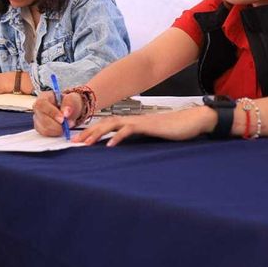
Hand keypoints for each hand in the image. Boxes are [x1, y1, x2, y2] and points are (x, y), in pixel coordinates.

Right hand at [32, 91, 82, 136]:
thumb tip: (65, 112)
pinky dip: (56, 133)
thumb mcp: (73, 99)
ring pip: (44, 128)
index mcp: (44, 97)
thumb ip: (70, 103)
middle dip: (57, 124)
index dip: (52, 112)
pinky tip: (61, 128)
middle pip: (42, 119)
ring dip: (58, 129)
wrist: (69, 111)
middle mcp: (38, 108)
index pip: (42, 104)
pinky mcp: (40, 128)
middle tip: (69, 124)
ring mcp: (37, 119)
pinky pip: (46, 134)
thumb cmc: (69, 103)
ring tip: (66, 125)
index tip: (63, 119)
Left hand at [73, 106, 217, 145]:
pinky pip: (129, 129)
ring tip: (86, 142)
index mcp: (132, 122)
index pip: (107, 125)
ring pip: (113, 124)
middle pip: (105, 123)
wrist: (191, 121)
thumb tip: (125, 147)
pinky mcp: (148, 126)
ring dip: (97, 133)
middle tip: (75, 142)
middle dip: (89, 131)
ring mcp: (139, 121)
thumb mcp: (151, 136)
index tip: (80, 140)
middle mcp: (132, 119)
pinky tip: (110, 145)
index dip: (93, 131)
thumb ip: (138, 139)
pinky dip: (118, 136)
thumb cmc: (173, 130)